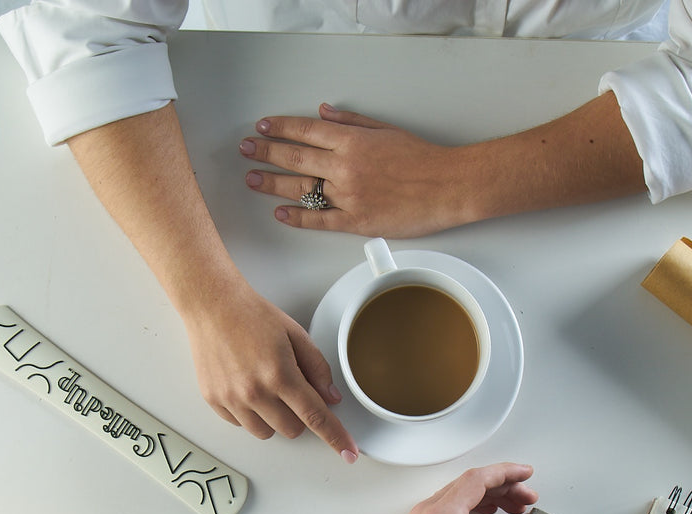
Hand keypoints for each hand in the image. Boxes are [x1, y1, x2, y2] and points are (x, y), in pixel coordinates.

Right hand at [183, 280, 357, 459]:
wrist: (212, 306)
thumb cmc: (253, 316)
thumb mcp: (295, 335)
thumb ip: (317, 368)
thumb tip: (331, 398)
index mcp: (280, 375)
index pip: (316, 417)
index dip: (336, 437)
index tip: (348, 453)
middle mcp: (255, 392)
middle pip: (292, 430)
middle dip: (298, 416)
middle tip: (290, 389)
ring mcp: (232, 399)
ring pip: (265, 433)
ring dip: (273, 418)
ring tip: (264, 387)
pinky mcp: (214, 401)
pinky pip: (240, 424)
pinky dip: (249, 413)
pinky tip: (245, 386)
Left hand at [240, 104, 474, 237]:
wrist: (447, 186)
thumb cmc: (422, 158)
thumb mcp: (385, 129)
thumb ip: (351, 122)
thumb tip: (322, 114)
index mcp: (352, 141)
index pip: (306, 131)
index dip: (280, 128)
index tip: (263, 126)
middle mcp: (345, 167)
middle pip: (295, 157)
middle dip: (266, 152)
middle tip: (245, 150)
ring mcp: (348, 196)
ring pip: (301, 188)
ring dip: (272, 183)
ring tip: (252, 178)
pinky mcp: (356, 221)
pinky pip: (320, 220)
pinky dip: (298, 217)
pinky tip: (281, 214)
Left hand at [366, 463, 540, 513]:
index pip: (477, 480)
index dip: (506, 473)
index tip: (526, 473)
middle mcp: (427, 513)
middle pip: (471, 482)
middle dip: (504, 484)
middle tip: (527, 496)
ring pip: (461, 492)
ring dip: (490, 493)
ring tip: (514, 505)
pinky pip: (450, 503)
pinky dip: (474, 502)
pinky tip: (488, 511)